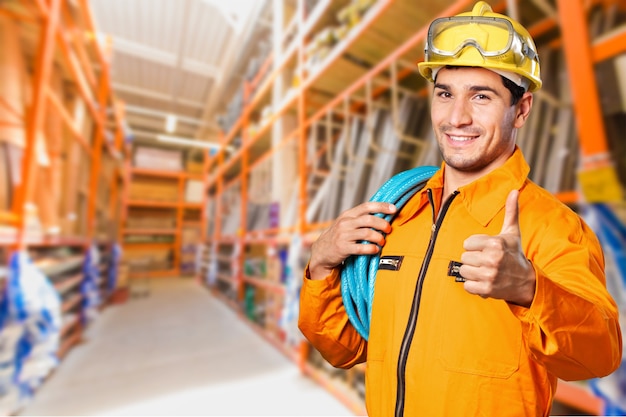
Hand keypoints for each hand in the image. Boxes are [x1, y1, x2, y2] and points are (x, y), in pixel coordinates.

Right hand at [308, 202, 396, 279]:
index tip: (393, 209)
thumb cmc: (339, 236)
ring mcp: (343, 235)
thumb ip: (360, 218)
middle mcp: (345, 223)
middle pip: (369, 219)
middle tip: (389, 230)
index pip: (366, 206)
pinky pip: (361, 248)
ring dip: (379, 238)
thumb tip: (383, 215)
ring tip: (382, 242)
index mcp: (348, 215)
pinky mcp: (343, 248)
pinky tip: (375, 250)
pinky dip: (372, 249)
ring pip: (367, 233)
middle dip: (383, 224)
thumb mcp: (346, 223)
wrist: (321, 251)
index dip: (381, 206)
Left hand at [459, 190, 535, 306]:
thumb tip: (514, 191)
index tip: (486, 250)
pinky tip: (484, 282)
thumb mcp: (512, 233)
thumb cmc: (515, 254)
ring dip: (472, 273)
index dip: (474, 247)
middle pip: (463, 257)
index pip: (467, 243)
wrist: (526, 281)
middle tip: (486, 262)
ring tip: (485, 271)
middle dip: (473, 260)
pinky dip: (473, 286)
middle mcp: (492, 259)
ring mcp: (489, 275)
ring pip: (463, 271)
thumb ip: (511, 211)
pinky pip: (466, 286)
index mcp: (495, 243)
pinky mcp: (486, 289)